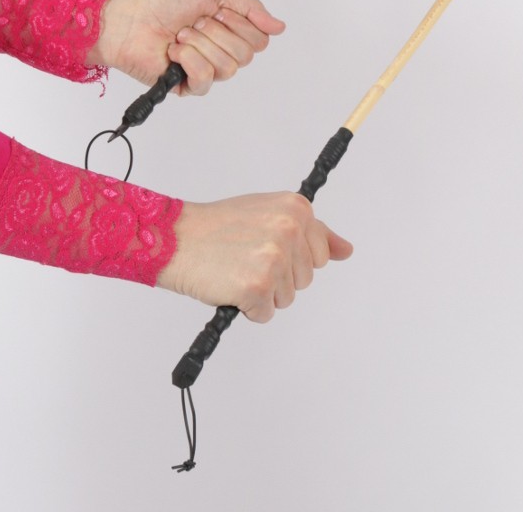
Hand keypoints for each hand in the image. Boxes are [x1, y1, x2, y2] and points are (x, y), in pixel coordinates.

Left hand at [88, 0, 284, 93]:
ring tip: (181, 35)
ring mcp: (206, 69)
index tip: (220, 12)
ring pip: (228, 66)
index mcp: (230, 29)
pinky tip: (175, 52)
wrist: (132, 19)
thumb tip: (279, 26)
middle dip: (220, 33)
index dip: (242, 25)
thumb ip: (250, 7)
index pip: (260, 39)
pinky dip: (189, 60)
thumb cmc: (166, 2)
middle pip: (247, 54)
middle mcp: (222, 50)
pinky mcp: (189, 85)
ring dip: (201, 44)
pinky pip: (206, 79)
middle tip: (197, 22)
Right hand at [156, 193, 353, 321]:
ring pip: (287, 298)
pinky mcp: (257, 287)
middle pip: (306, 278)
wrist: (176, 238)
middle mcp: (289, 230)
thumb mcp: (270, 214)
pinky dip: (248, 308)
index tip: (269, 249)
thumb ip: (312, 232)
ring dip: (263, 292)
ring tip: (237, 268)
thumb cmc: (219, 226)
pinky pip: (265, 314)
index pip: (321, 252)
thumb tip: (346, 251)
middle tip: (247, 257)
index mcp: (296, 209)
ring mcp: (275, 258)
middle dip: (279, 276)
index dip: (294, 257)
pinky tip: (230, 285)